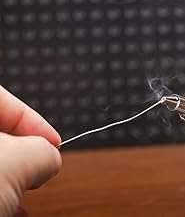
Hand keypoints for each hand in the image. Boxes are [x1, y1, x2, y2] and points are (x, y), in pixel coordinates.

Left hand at [0, 86, 61, 216]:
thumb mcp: (16, 162)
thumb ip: (44, 151)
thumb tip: (51, 156)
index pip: (9, 103)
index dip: (36, 123)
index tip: (55, 142)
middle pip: (2, 133)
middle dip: (25, 152)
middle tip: (39, 168)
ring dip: (13, 176)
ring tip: (26, 193)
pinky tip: (9, 208)